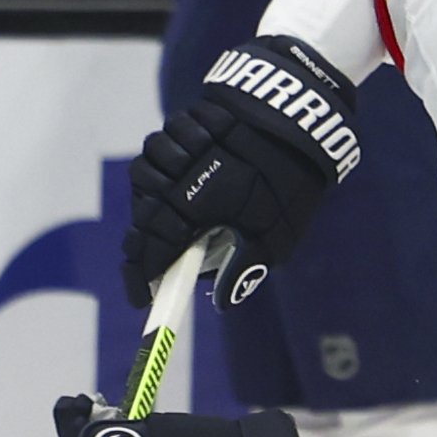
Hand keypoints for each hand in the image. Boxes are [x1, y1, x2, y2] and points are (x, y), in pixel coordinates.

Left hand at [121, 36, 360, 308]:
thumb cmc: (285, 193)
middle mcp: (178, 199)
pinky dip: (185, 134)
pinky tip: (212, 136)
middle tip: (175, 193)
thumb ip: (244, 268)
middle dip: (156, 206)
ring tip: (202, 156)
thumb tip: (222, 303)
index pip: (151, 252)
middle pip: (141, 211)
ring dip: (170, 163)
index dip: (140, 269)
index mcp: (192, 228)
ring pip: (146, 168)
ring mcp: (177, 164)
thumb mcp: (270, 239)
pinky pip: (166, 135)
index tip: (140, 289)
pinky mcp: (183, 133)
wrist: (296, 137)